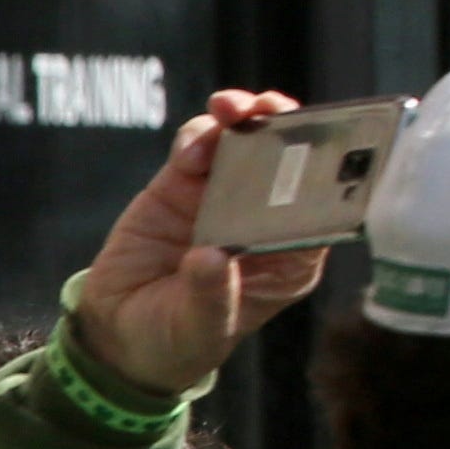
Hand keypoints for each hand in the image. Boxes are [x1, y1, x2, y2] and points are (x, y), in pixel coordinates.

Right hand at [70, 93, 331, 402]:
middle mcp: (263, 220)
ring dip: (244, 117)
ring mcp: (223, 197)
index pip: (325, 207)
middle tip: (273, 110)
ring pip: (246, 141)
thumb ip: (210, 296)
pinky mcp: (181, 185)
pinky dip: (198, 136)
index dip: (330, 173)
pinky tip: (190, 150)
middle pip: (291, 161)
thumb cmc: (177, 339)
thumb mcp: (197, 328)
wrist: (119, 334)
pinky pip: (198, 146)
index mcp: (289, 257)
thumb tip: (211, 258)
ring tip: (230, 109)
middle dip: (290, 127)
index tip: (330, 146)